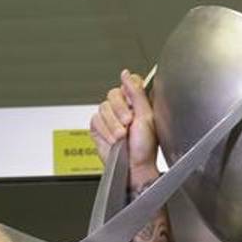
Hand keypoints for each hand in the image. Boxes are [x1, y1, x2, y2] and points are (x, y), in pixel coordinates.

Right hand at [90, 69, 158, 190]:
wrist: (134, 167)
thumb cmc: (145, 148)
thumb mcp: (146, 116)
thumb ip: (137, 93)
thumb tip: (127, 74)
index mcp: (137, 103)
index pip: (129, 82)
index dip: (129, 90)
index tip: (133, 104)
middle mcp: (123, 107)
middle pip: (113, 93)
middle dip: (120, 111)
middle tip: (128, 123)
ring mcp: (110, 117)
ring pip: (103, 107)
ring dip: (113, 124)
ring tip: (122, 136)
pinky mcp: (98, 127)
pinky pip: (95, 120)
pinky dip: (105, 131)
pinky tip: (113, 140)